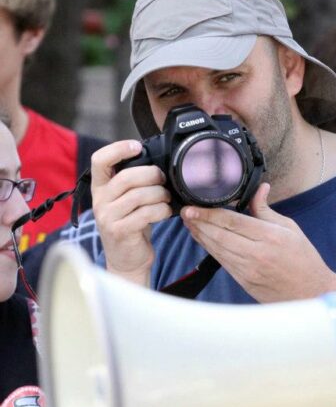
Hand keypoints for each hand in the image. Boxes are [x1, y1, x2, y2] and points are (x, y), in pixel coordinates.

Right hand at [91, 140, 171, 284]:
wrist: (127, 260)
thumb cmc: (132, 225)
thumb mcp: (128, 201)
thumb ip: (134, 183)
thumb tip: (157, 162)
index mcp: (100, 188)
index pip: (99, 160)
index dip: (118, 149)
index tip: (137, 146)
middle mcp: (100, 200)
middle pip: (127, 177)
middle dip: (152, 175)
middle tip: (162, 180)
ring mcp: (107, 217)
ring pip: (139, 195)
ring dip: (160, 195)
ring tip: (165, 199)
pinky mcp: (119, 231)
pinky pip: (145, 214)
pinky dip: (161, 211)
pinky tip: (165, 212)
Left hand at [181, 182, 335, 301]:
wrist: (309, 293)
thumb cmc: (303, 260)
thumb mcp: (290, 229)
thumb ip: (267, 210)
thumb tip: (259, 189)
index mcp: (270, 237)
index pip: (232, 221)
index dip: (209, 214)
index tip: (194, 206)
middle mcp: (256, 254)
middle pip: (220, 235)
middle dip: (199, 222)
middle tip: (184, 211)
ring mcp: (248, 269)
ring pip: (217, 248)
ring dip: (200, 235)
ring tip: (188, 223)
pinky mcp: (243, 280)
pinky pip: (221, 261)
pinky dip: (209, 248)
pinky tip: (202, 239)